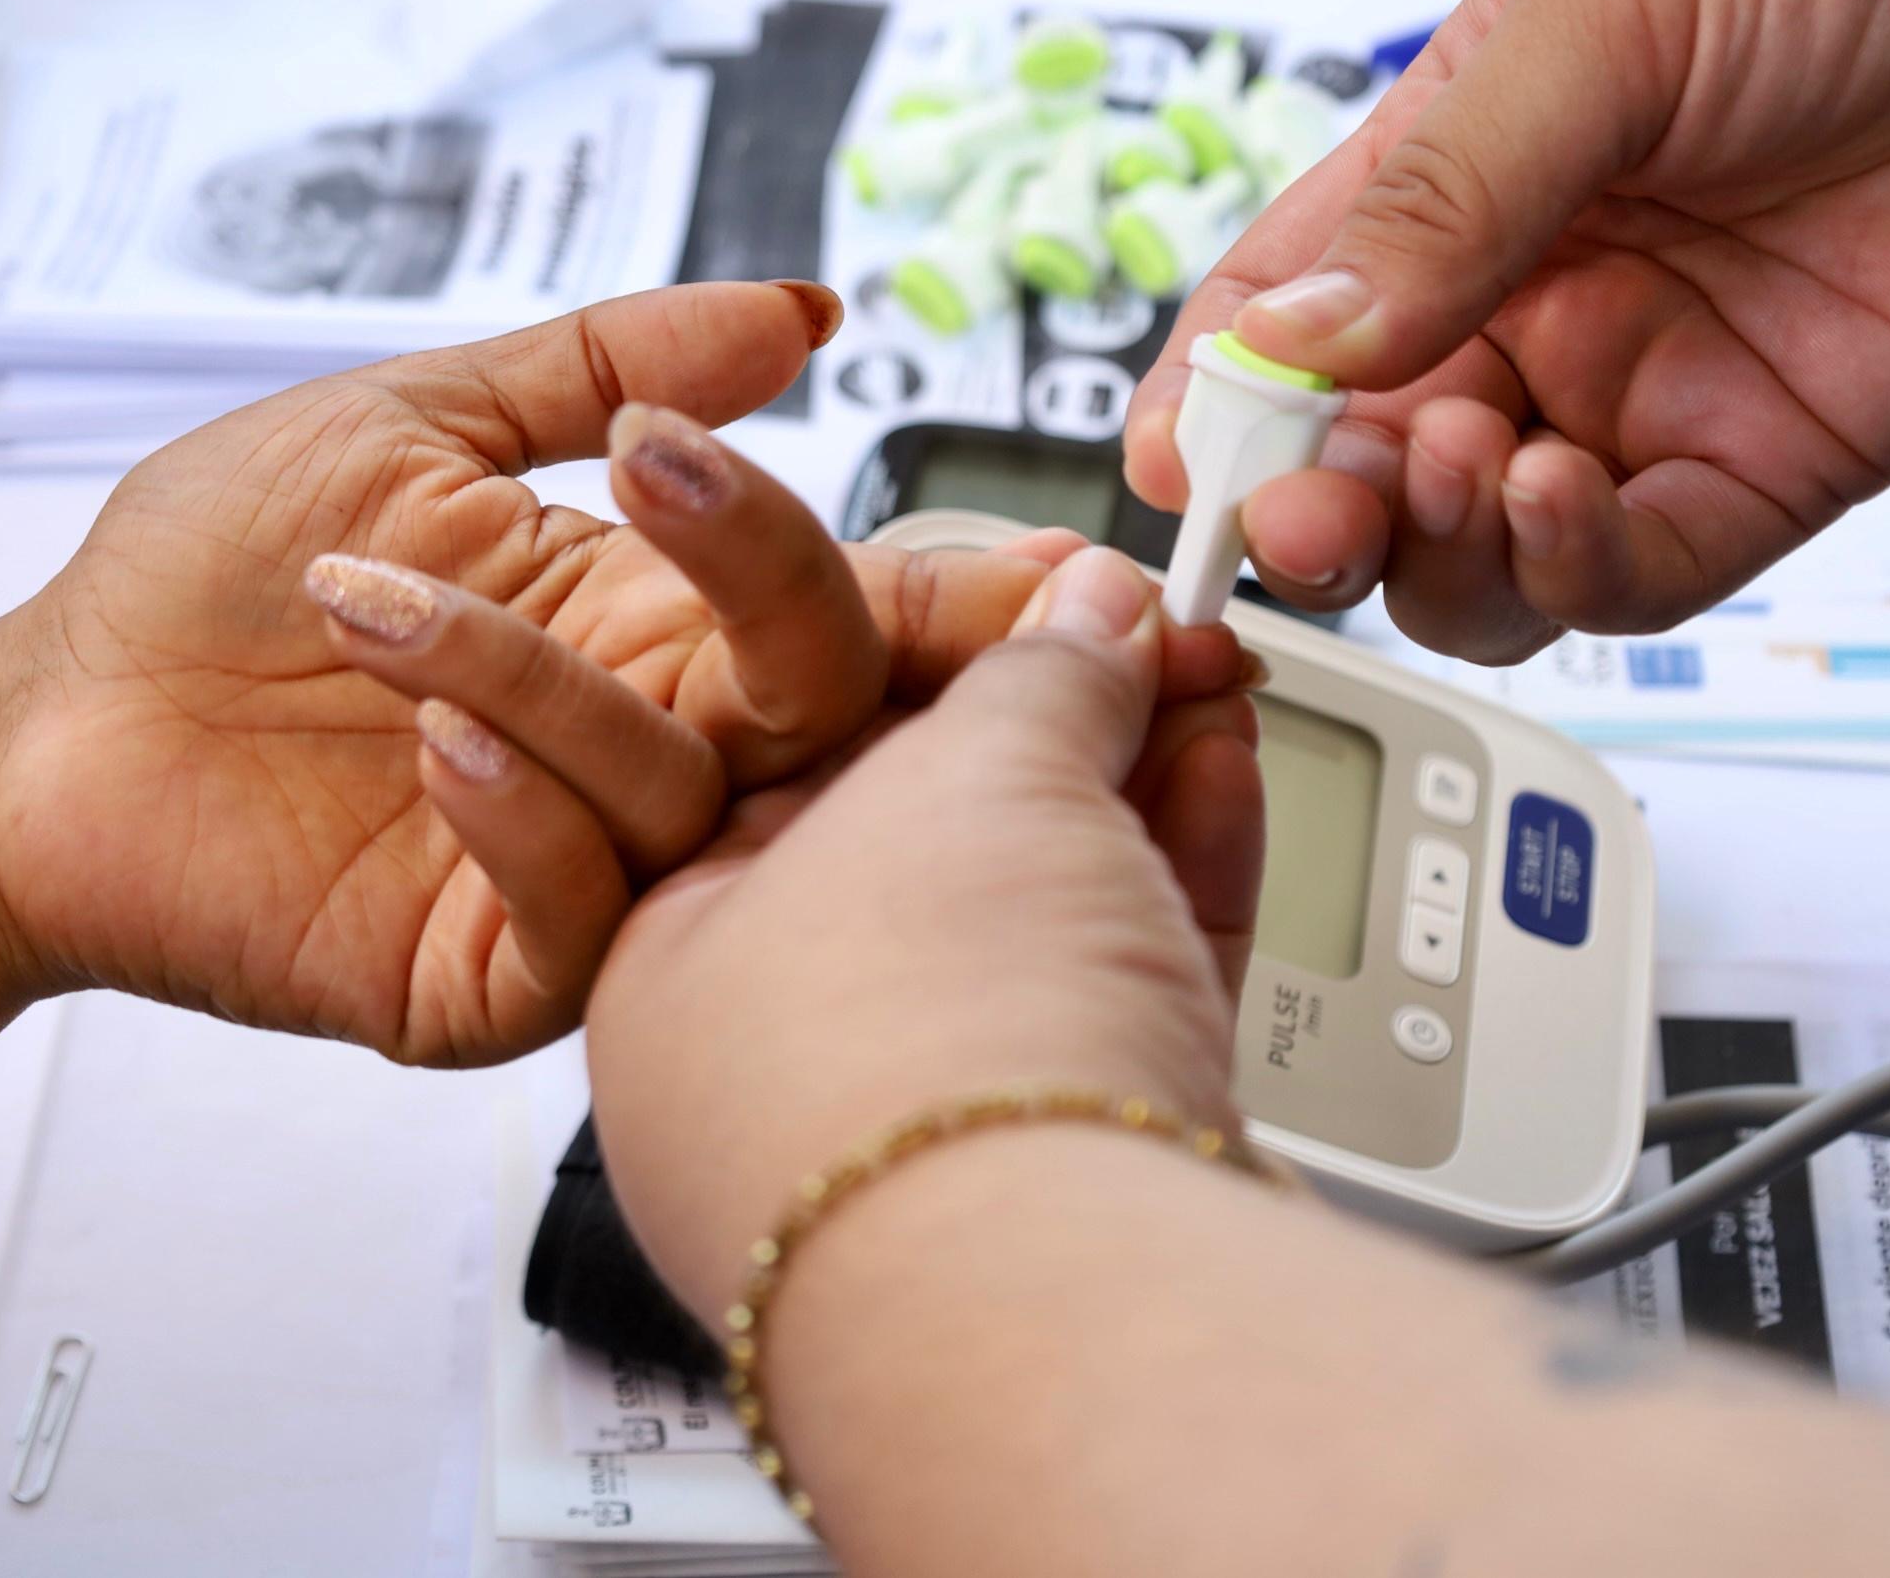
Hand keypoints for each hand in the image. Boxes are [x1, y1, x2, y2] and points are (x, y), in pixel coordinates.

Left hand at [0, 283, 1244, 1064]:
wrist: (45, 731)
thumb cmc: (214, 574)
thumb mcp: (413, 420)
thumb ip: (610, 359)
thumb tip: (802, 310)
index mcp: (660, 628)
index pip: (857, 615)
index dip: (964, 591)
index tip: (1057, 558)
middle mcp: (653, 754)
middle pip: (827, 712)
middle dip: (820, 614)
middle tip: (730, 521)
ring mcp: (584, 878)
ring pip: (689, 801)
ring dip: (541, 683)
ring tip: (371, 601)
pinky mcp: (495, 977)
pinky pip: (579, 919)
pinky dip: (521, 817)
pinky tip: (426, 738)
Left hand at [584, 546, 1265, 1320]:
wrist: (1043, 1299)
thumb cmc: (913, 1045)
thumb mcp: (969, 769)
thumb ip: (1035, 670)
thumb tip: (1092, 612)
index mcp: (669, 960)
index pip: (788, 766)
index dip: (922, 651)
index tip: (1024, 589)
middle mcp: (781, 1067)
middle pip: (931, 844)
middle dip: (1053, 718)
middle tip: (1148, 628)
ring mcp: (923, 1139)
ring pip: (1039, 923)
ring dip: (1129, 785)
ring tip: (1207, 679)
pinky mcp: (1055, 1184)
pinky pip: (1111, 1003)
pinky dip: (1171, 887)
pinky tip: (1220, 779)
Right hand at [1127, 0, 1889, 660]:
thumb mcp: (1598, 17)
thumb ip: (1441, 195)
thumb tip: (1292, 347)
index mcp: (1448, 186)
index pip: (1277, 330)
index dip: (1215, 411)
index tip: (1182, 467)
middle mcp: (1529, 304)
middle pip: (1363, 472)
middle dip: (1314, 511)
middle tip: (1305, 511)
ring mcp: (1642, 391)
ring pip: (1479, 556)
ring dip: (1441, 547)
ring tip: (1469, 465)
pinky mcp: (1768, 461)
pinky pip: (1636, 571)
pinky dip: (1575, 565)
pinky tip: (1559, 491)